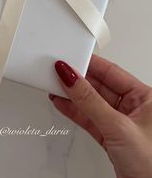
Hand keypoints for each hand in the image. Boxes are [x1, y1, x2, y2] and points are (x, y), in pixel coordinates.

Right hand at [49, 56, 151, 177]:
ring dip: (73, 95)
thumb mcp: (118, 127)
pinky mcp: (111, 138)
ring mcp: (121, 123)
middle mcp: (135, 107)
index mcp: (145, 97)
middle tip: (59, 71)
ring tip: (55, 84)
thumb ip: (91, 102)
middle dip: (78, 79)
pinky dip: (75, 111)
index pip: (112, 72)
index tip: (70, 59)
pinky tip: (62, 102)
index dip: (90, 64)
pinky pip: (90, 118)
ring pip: (92, 103)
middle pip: (100, 86)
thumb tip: (72, 78)